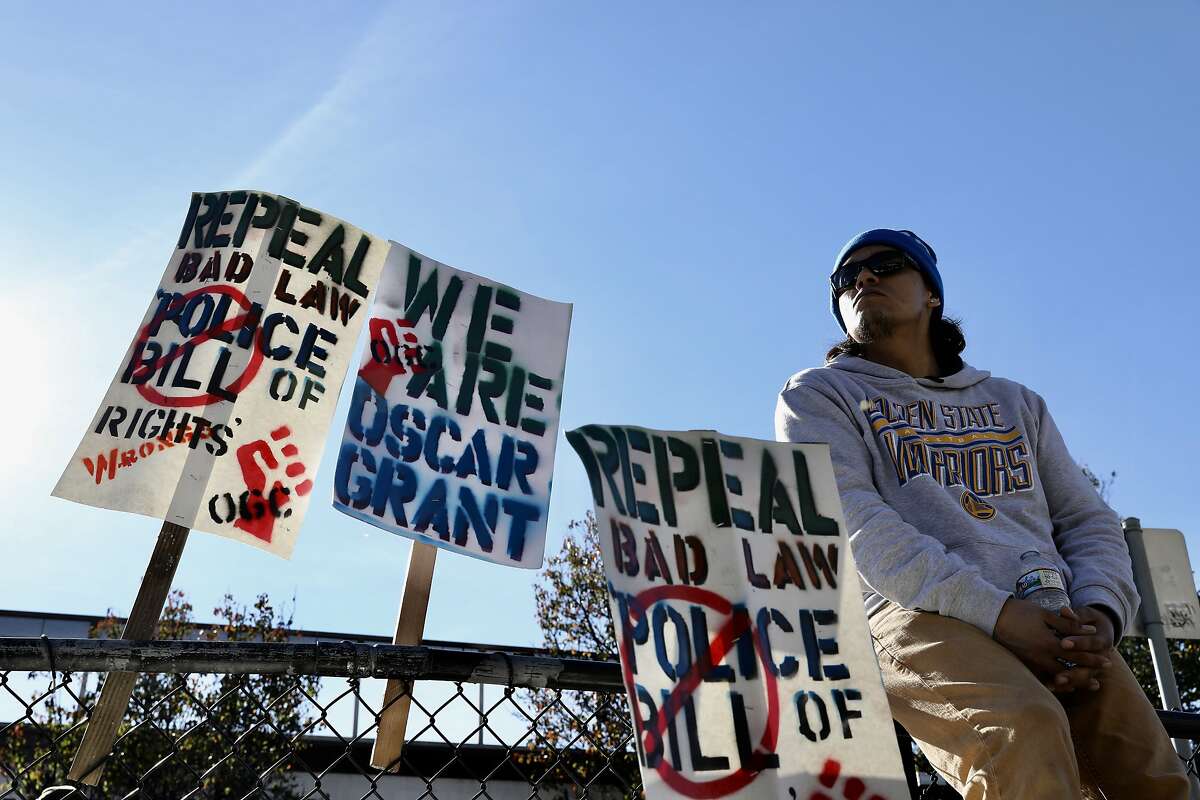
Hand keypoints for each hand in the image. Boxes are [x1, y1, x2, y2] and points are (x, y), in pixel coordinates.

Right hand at [993, 598, 1109, 691]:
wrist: (991, 616)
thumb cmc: (1020, 612)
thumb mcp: (1045, 614)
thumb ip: (1068, 625)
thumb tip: (1090, 630)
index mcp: (1049, 643)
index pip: (1077, 654)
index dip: (1093, 659)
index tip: (1107, 662)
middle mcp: (1041, 656)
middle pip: (1069, 669)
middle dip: (1086, 674)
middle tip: (1100, 681)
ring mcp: (1031, 662)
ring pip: (1056, 677)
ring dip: (1072, 682)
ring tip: (1085, 686)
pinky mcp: (1022, 664)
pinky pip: (1041, 678)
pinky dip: (1054, 682)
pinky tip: (1061, 684)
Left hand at [1052, 605, 1115, 691]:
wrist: (1100, 629)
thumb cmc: (1089, 620)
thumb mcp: (1085, 615)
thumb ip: (1075, 616)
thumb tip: (1064, 610)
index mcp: (1103, 640)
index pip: (1092, 643)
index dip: (1079, 643)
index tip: (1063, 643)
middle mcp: (1102, 657)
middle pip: (1089, 667)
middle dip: (1074, 672)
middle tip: (1058, 675)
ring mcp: (1094, 667)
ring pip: (1083, 677)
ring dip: (1070, 681)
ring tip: (1055, 683)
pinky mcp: (1085, 672)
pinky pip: (1076, 681)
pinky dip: (1065, 685)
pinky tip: (1050, 686)